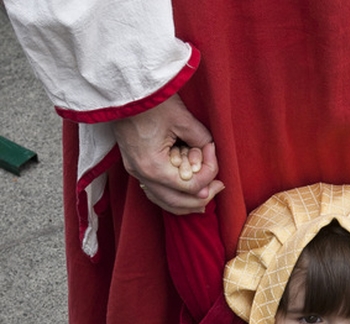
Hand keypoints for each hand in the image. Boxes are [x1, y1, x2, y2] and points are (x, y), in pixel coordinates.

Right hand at [112, 94, 223, 213]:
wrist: (122, 86)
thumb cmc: (151, 99)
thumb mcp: (182, 118)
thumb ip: (200, 139)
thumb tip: (210, 152)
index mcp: (154, 166)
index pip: (190, 186)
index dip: (208, 173)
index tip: (212, 152)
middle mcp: (142, 174)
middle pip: (177, 202)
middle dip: (202, 197)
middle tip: (218, 186)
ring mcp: (135, 171)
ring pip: (164, 201)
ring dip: (187, 202)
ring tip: (206, 194)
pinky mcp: (134, 166)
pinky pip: (155, 191)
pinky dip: (172, 194)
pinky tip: (185, 190)